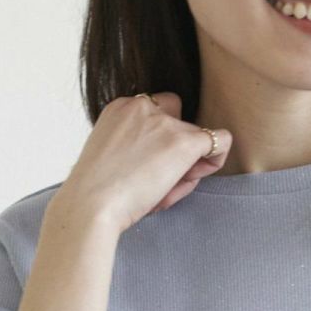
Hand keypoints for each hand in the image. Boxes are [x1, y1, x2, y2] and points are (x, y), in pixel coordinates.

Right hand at [58, 92, 231, 233]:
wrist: (91, 204)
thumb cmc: (98, 194)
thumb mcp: (114, 160)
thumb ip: (140, 150)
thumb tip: (178, 160)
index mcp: (120, 109)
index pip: (154, 113)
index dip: (159, 138)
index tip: (149, 164)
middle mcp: (142, 107)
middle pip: (177, 117)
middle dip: (176, 142)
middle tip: (163, 174)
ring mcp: (164, 123)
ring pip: (195, 135)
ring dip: (188, 160)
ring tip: (164, 189)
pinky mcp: (183, 141)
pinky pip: (220, 140)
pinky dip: (216, 158)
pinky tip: (198, 175)